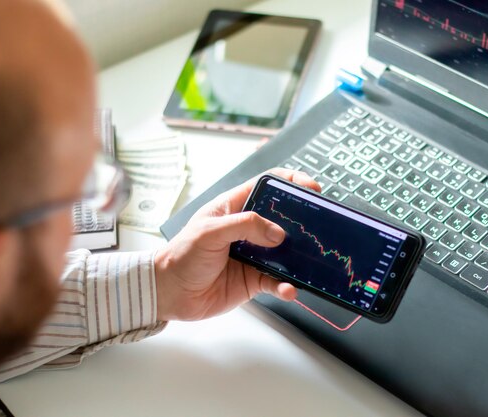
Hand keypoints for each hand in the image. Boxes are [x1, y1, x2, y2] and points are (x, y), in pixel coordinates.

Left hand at [154, 168, 320, 320]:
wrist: (169, 293)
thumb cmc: (181, 256)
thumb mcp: (210, 232)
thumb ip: (245, 226)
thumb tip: (277, 233)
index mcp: (235, 207)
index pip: (268, 186)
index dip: (291, 182)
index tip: (311, 188)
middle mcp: (248, 229)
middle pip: (284, 218)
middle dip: (303, 221)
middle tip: (318, 226)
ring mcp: (254, 254)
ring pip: (286, 252)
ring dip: (299, 257)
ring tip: (309, 262)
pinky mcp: (254, 279)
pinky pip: (277, 281)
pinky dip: (286, 286)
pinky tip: (288, 288)